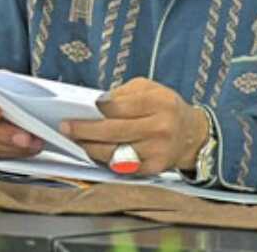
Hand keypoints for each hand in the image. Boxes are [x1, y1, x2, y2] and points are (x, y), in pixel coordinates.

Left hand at [60, 77, 208, 175]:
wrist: (191, 135)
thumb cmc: (165, 107)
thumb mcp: (150, 89)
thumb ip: (124, 93)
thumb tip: (96, 104)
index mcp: (159, 103)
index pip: (121, 107)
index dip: (99, 108)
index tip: (84, 107)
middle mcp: (160, 128)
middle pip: (113, 131)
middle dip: (85, 130)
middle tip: (66, 127)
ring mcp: (157, 151)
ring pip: (114, 152)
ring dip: (90, 147)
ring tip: (77, 140)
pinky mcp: (153, 168)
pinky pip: (121, 166)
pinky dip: (104, 159)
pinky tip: (94, 151)